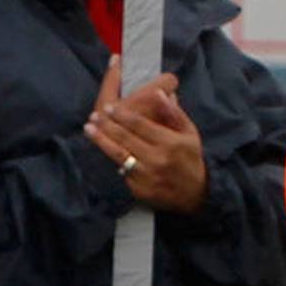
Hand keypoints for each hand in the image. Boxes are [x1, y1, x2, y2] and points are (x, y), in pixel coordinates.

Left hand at [85, 55, 208, 215]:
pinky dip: (111, 159)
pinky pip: (122, 171)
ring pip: (119, 155)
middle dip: (107, 125)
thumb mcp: (189, 133)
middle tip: (94, 115)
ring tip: (89, 129)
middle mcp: (158, 159)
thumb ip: (173, 113)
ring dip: (101, 140)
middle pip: (126, 138)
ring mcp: (147, 176)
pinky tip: (103, 149)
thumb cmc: (190, 158)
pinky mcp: (139, 190)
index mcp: (171, 143)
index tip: (110, 107)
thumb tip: (160, 92)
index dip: (123, 115)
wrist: (196, 193)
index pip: (141, 125)